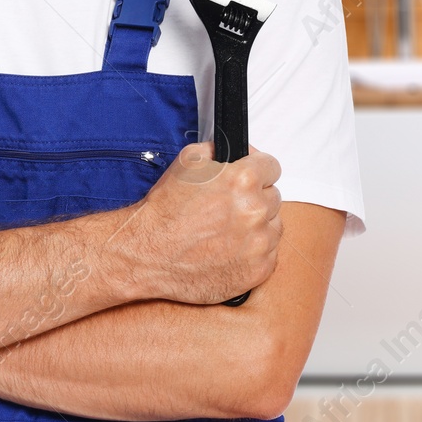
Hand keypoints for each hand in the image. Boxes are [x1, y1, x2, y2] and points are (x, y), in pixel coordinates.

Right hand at [113, 142, 282, 303]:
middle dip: (255, 198)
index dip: (259, 170)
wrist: (147, 254)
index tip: (252, 177)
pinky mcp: (257, 270)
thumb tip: (239, 152)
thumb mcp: (188, 161)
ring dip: (258, 225)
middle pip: (273, 196)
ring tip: (229, 230)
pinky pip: (270, 254)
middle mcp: (256, 211)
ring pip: (274, 226)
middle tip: (230, 207)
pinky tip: (231, 249)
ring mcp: (259, 244)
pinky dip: (255, 252)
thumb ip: (220, 151)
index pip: (272, 166)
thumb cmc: (165, 211)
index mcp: (244, 180)